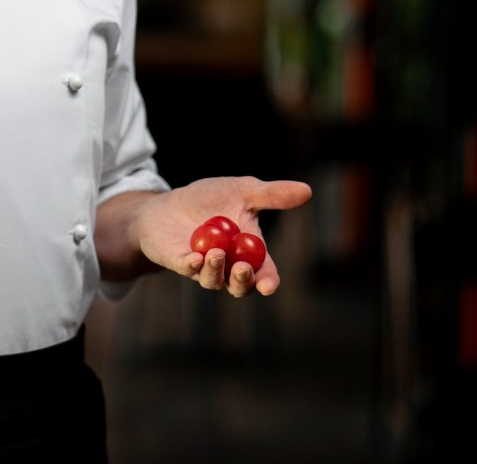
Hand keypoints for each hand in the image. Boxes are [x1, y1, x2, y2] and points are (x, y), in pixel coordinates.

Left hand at [137, 176, 310, 296]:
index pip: (263, 273)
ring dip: (216, 271)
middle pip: (240, 286)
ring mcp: (201, 267)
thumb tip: (308, 191)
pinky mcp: (177, 261)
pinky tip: (195, 258)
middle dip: (244, 282)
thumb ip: (272, 195)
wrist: (168, 203)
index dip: (268, 282)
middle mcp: (227, 267)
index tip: (270, 285)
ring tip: (218, 254)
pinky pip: (185, 269)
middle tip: (244, 269)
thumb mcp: (243, 191)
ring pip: (213, 280)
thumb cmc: (209, 199)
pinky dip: (190, 266)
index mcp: (248, 253)